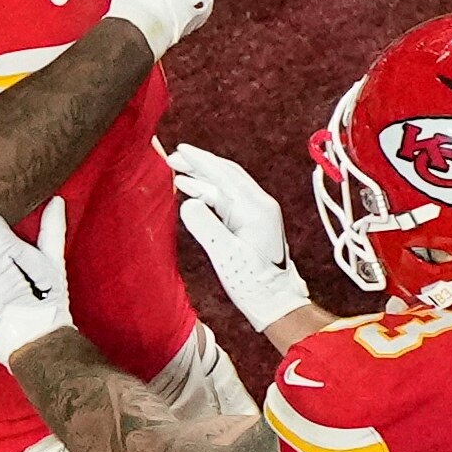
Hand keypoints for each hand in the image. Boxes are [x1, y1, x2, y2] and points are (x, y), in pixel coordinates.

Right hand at [168, 142, 311, 331]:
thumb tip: (188, 202)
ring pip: (227, 185)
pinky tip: (195, 193)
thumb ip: (205, 226)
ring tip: (179, 173)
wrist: (276, 302)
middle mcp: (260, 205)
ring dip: (204, 177)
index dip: (200, 161)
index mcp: (255, 208)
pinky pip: (229, 198)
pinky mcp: (253, 222)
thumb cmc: (253, 282)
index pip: (223, 176)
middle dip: (200, 164)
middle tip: (174, 159)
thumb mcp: (225, 255)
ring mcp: (258, 213)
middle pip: (227, 175)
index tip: (180, 150)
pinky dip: (210, 192)